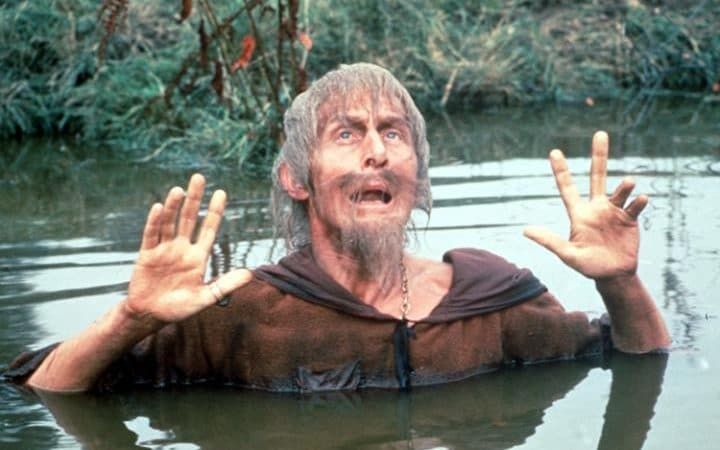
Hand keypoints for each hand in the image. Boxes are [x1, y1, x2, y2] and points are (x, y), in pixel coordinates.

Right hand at [125, 174, 251, 322]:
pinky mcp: (147, 255)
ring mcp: (164, 250)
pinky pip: (150, 235)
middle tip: (199, 177)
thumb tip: (251, 275)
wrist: (150, 315)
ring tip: (179, 190)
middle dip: (194, 199)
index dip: (215, 212)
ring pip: (169, 223)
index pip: (208, 229)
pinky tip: (158, 207)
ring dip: (174, 206)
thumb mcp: (205, 298)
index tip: (221, 192)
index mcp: (197, 257)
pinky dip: (154, 222)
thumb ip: (225, 286)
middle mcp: (181, 248)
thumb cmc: (179, 308)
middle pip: (189, 218)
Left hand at [524, 131, 646, 279]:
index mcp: (579, 214)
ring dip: (625, 186)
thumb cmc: (587, 265)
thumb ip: (549, 241)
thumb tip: (525, 230)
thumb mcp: (567, 254)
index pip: (567, 188)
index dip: (561, 170)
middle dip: (598, 155)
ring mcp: (614, 211)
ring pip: (619, 190)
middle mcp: (596, 207)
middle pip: (597, 176)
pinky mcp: (629, 219)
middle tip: (600, 134)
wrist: (613, 275)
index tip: (554, 152)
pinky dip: (638, 201)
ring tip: (629, 181)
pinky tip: (641, 198)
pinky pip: (634, 206)